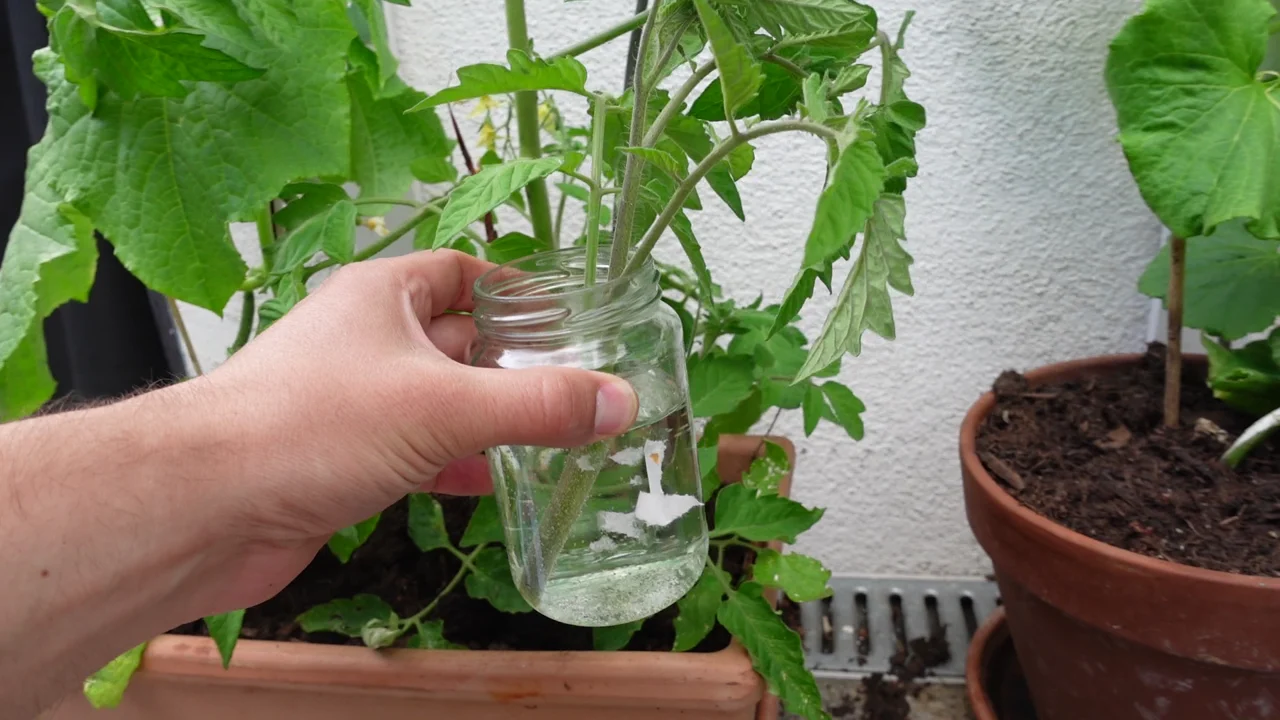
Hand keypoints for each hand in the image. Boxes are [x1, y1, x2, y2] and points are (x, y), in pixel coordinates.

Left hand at [191, 250, 638, 614]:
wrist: (204, 507)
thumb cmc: (307, 425)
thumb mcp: (443, 407)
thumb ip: (537, 406)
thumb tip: (618, 400)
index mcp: (384, 297)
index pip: (462, 273)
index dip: (515, 291)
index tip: (566, 318)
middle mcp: (367, 342)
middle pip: (459, 342)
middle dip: (514, 365)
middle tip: (576, 387)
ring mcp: (352, 402)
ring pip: (439, 402)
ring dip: (488, 421)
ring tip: (551, 439)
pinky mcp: (342, 459)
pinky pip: (415, 452)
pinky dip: (454, 465)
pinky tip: (489, 485)